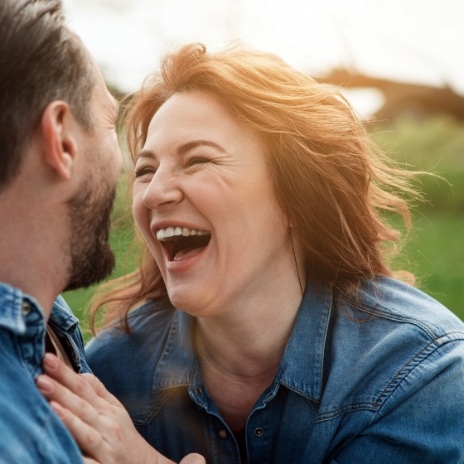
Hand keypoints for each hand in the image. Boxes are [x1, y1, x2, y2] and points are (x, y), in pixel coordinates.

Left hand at [37, 353, 204, 463]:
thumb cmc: (124, 437)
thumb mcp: (115, 410)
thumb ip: (98, 392)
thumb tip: (80, 373)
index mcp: (108, 409)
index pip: (84, 386)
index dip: (66, 373)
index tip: (47, 358)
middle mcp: (107, 425)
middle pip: (83, 405)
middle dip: (62, 390)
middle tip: (40, 376)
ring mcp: (106, 447)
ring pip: (86, 430)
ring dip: (68, 417)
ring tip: (50, 404)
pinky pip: (87, 460)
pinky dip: (76, 452)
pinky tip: (63, 444)